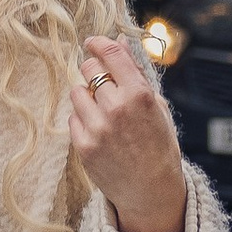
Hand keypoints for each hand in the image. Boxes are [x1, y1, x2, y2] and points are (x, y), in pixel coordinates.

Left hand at [68, 34, 185, 231]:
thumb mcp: (156, 106)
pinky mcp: (83, 146)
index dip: (98, 43)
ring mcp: (97, 129)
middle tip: (102, 81)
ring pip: (77, 92)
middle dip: (94, 70)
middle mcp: (116, 109)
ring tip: (103, 111)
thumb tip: (119, 41)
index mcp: (139, 95)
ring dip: (87, 96)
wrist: (151, 190)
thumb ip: (136, 72)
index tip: (93, 42)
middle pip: (89, 69)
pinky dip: (83, 119)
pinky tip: (100, 130)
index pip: (111, 53)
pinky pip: (73, 118)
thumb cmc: (158, 146)